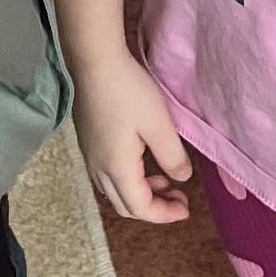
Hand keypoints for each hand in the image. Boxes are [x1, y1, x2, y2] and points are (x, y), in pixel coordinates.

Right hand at [72, 49, 194, 225]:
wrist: (94, 62)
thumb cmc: (128, 91)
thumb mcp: (159, 124)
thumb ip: (172, 157)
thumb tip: (181, 178)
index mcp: (117, 169)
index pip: (141, 208)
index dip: (165, 214)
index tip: (187, 207)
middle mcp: (98, 169)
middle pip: (125, 206)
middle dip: (154, 208)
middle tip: (179, 198)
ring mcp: (90, 156)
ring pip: (115, 192)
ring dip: (141, 193)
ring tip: (165, 179)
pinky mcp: (88, 143)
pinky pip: (107, 176)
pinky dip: (129, 179)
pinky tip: (143, 161)